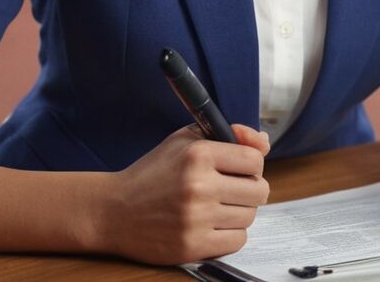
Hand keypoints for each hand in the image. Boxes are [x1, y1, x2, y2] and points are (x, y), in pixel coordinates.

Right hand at [98, 123, 269, 264]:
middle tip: (233, 188)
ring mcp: (196, 218)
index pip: (254, 159)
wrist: (115, 210)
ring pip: (249, 216)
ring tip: (219, 206)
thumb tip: (264, 141)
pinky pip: (237, 241)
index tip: (241, 168)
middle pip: (259, 190)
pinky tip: (213, 224)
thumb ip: (228, 134)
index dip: (252, 163)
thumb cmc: (153, 172)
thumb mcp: (185, 140)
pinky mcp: (193, 246)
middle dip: (251, 188)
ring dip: (239, 212)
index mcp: (198, 154)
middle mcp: (199, 185)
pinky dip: (230, 234)